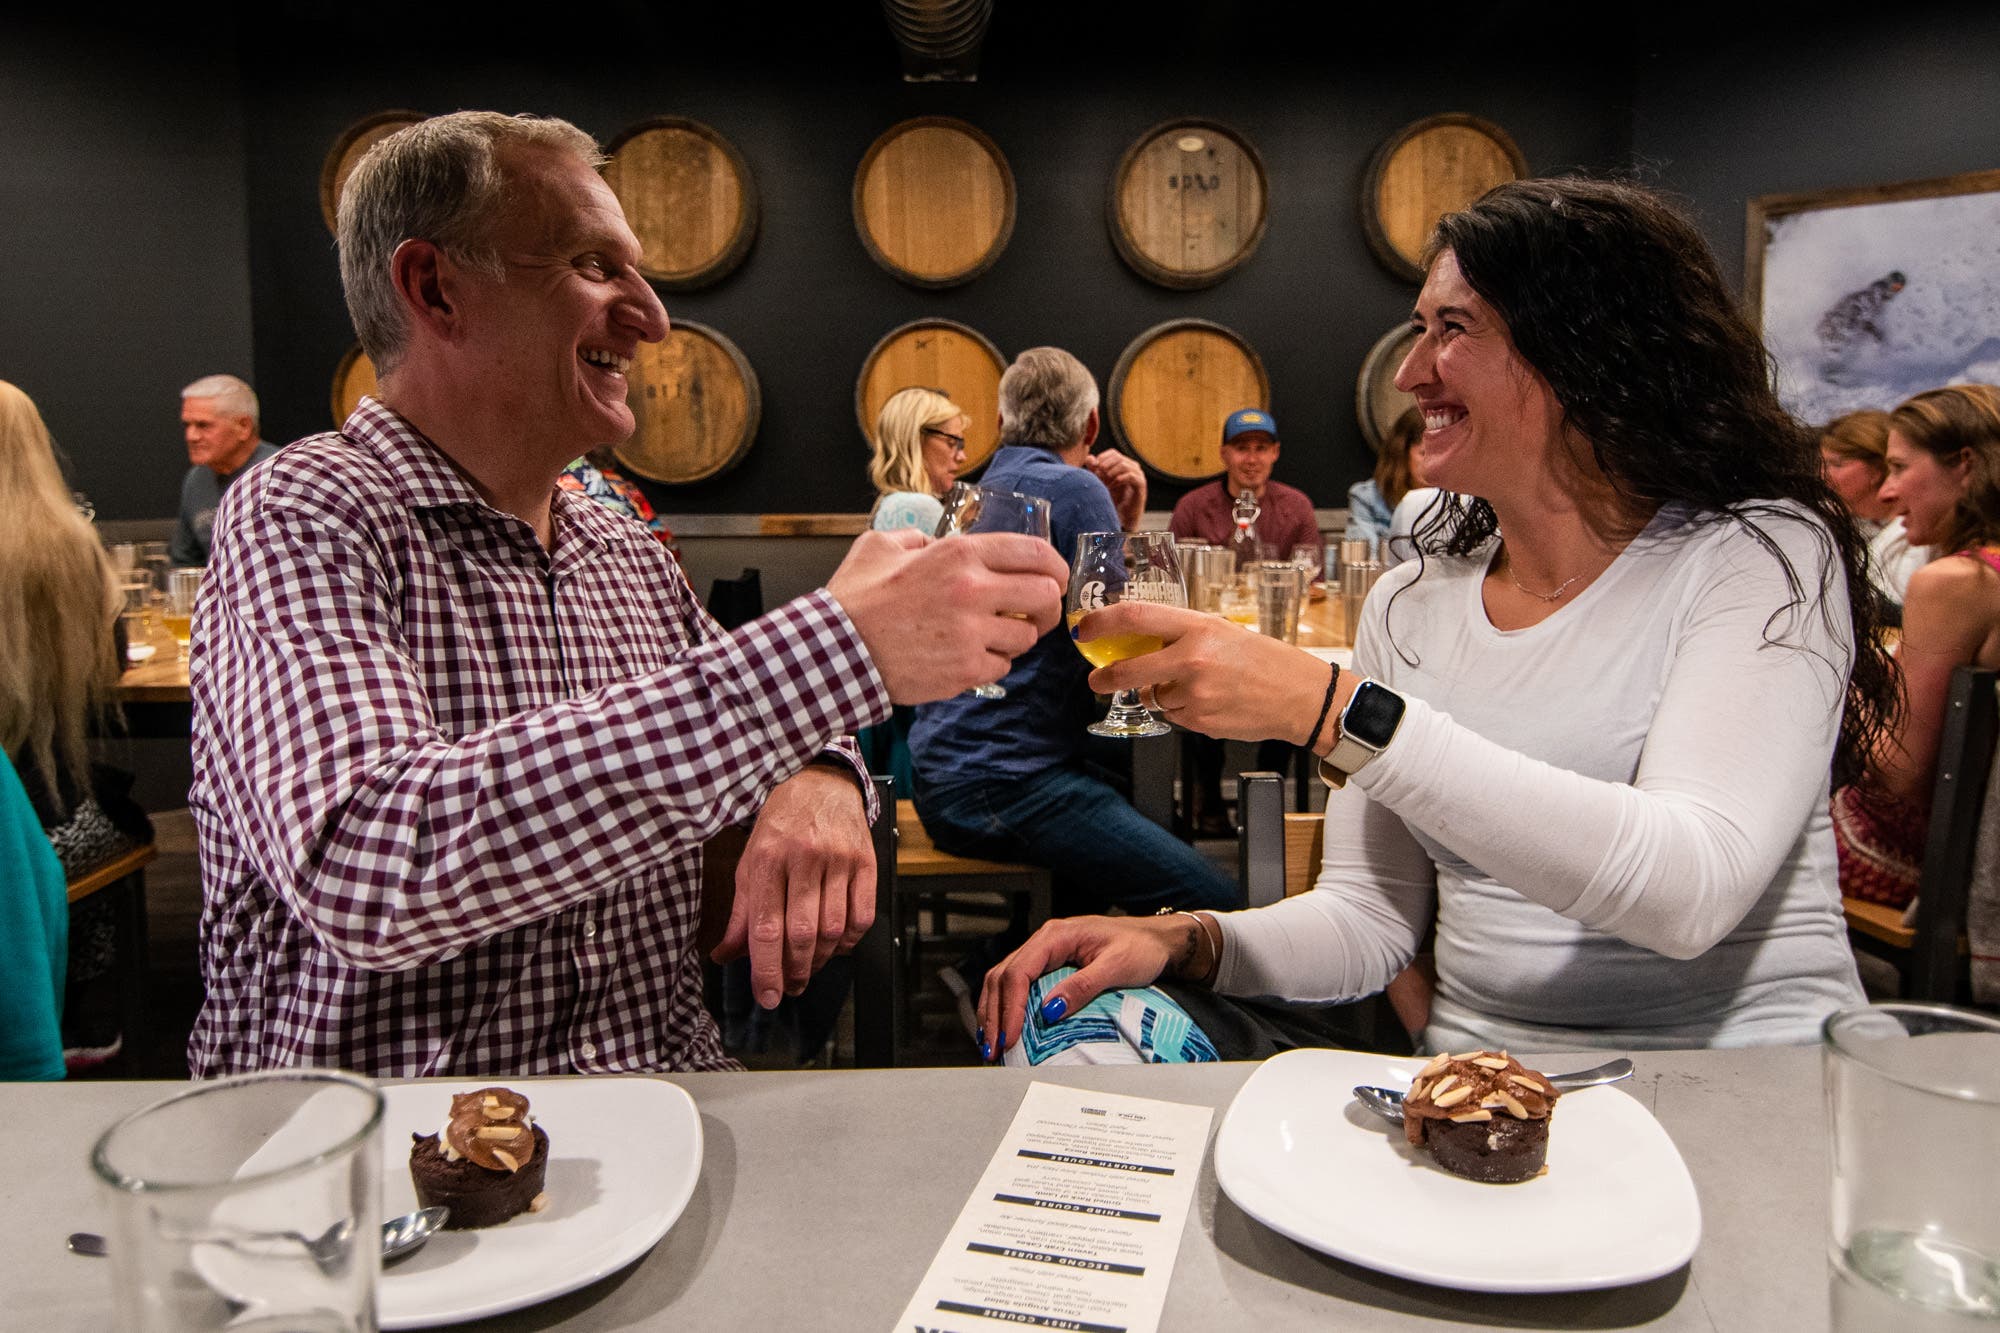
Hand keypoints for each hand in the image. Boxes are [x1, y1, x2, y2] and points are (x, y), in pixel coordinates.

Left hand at [713, 765, 875, 1008]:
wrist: (820, 783)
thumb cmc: (780, 826)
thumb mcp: (750, 862)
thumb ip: (741, 913)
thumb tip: (725, 956)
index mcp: (766, 858)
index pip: (766, 928)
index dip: (766, 970)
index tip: (767, 997)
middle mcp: (803, 858)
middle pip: (802, 934)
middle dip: (795, 971)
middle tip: (791, 987)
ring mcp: (838, 859)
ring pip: (833, 930)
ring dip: (821, 960)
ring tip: (810, 965)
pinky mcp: (866, 861)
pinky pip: (862, 917)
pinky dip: (849, 941)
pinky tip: (836, 943)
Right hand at [828, 528, 1067, 703]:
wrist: (835, 652)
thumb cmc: (854, 599)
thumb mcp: (881, 546)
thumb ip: (917, 538)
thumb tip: (930, 541)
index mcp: (959, 553)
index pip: (1035, 552)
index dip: (1055, 566)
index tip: (1054, 577)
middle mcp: (973, 590)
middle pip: (1046, 595)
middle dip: (1047, 606)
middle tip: (1034, 613)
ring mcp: (971, 633)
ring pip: (1026, 637)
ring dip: (1015, 638)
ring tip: (990, 637)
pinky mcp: (965, 670)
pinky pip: (1002, 668)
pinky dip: (991, 665)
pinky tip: (968, 658)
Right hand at [976, 914, 1188, 1059]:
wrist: (1156, 940)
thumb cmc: (1141, 948)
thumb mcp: (1116, 967)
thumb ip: (1082, 987)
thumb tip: (1049, 1011)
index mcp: (1056, 936)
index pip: (1019, 972)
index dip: (1010, 1008)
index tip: (1009, 1038)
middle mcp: (1044, 940)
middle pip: (1003, 976)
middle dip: (994, 1014)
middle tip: (993, 1049)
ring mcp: (1044, 951)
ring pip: (1003, 979)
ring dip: (994, 1011)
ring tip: (991, 1044)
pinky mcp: (1049, 964)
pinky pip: (1017, 983)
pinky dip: (1005, 1005)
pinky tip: (1003, 1026)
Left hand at [1076, 601, 1347, 746]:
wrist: (1301, 697)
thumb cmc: (1264, 660)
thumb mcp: (1221, 631)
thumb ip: (1180, 634)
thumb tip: (1136, 640)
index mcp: (1198, 628)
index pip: (1135, 617)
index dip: (1101, 623)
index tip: (1084, 630)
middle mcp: (1193, 660)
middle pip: (1128, 670)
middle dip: (1105, 678)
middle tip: (1097, 679)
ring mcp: (1195, 695)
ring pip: (1153, 697)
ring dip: (1160, 694)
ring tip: (1198, 687)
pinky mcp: (1199, 722)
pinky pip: (1173, 716)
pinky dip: (1182, 711)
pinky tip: (1210, 702)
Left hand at [1084, 448, 1147, 530]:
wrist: (1122, 514)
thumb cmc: (1112, 497)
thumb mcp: (1100, 481)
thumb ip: (1095, 469)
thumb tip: (1089, 458)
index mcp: (1124, 463)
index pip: (1113, 453)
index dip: (1102, 458)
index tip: (1094, 469)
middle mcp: (1133, 466)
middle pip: (1118, 458)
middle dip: (1106, 466)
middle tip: (1098, 476)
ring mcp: (1139, 475)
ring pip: (1124, 465)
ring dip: (1111, 473)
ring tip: (1105, 483)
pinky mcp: (1141, 484)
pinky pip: (1131, 476)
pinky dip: (1119, 480)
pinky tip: (1112, 486)